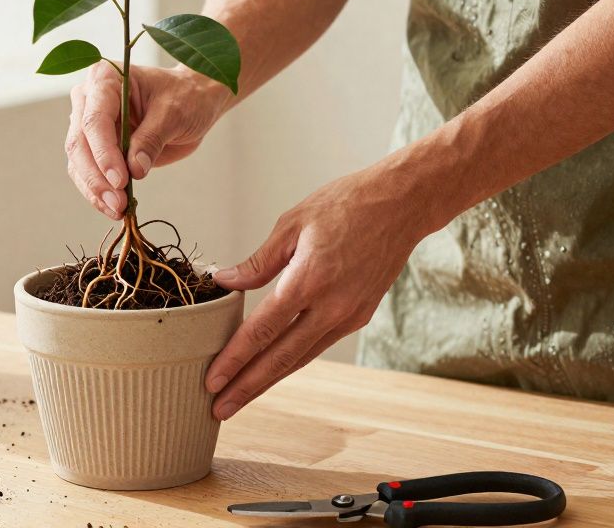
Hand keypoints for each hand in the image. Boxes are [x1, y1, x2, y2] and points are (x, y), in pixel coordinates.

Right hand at [66, 62, 231, 218]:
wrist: (193, 101)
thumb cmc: (186, 97)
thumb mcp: (174, 113)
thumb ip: (151, 139)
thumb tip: (134, 170)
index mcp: (105, 79)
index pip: (94, 120)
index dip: (104, 153)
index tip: (120, 180)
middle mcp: (89, 99)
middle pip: (80, 143)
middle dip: (97, 177)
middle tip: (118, 202)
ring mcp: (88, 123)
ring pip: (78, 162)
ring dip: (95, 190)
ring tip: (118, 210)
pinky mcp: (96, 146)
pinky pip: (87, 172)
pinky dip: (98, 192)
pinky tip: (114, 208)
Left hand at [204, 166, 431, 419]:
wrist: (402, 205)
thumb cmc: (346, 204)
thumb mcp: (292, 224)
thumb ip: (258, 262)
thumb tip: (224, 281)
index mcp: (308, 281)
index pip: (262, 331)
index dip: (234, 359)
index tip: (212, 379)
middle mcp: (330, 306)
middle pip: (280, 358)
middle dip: (246, 386)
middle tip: (218, 409)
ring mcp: (348, 315)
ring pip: (300, 357)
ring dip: (267, 380)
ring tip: (239, 397)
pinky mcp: (359, 316)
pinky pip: (318, 345)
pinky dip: (292, 360)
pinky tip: (272, 369)